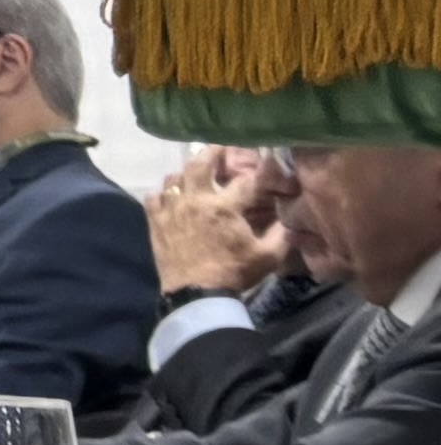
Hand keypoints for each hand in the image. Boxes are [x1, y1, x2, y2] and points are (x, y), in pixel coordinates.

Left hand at [149, 157, 290, 297]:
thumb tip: (291, 220)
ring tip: (194, 177)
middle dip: (211, 152)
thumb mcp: (268, 256)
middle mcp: (196, 200)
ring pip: (173, 178)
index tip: (260, 168)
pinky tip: (172, 198)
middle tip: (219, 150)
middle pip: (199, 163)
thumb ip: (282, 235)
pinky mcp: (155, 220)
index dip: (255, 172)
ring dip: (185, 174)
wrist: (197, 294)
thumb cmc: (234, 273)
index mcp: (225, 207)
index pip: (244, 179)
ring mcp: (172, 209)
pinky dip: (163, 193)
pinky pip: (154, 196)